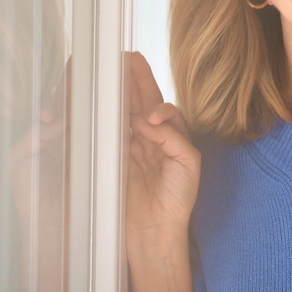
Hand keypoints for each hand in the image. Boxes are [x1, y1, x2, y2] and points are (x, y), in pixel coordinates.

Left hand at [126, 52, 201, 254]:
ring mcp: (176, 147)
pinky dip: (163, 128)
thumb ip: (111, 141)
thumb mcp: (111, 167)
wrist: (148, 233)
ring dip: (150, 97)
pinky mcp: (189, 160)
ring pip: (166, 112)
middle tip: (129, 57)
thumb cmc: (128, 205)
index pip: (132, 105)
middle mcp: (159, 138)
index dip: (124, 86)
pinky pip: (177, 138)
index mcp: (140, 139)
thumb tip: (102, 116)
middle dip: (140, 78)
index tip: (112, 67)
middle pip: (150, 101)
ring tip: (135, 85)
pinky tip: (148, 123)